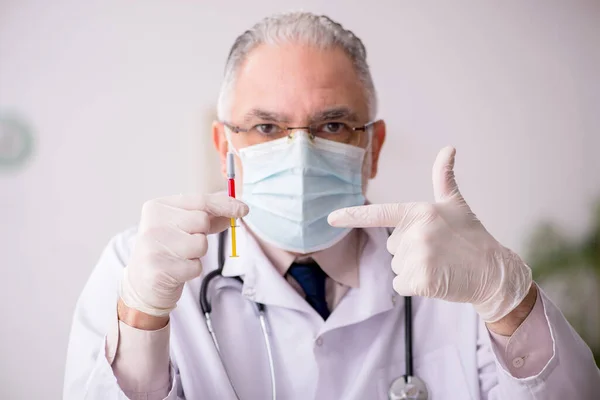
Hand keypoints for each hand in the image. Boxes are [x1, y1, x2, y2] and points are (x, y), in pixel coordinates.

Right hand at [120, 193, 248, 317]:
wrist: (143, 285)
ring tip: (179, 257)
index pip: (199, 200)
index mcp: (157, 207)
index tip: (243, 209)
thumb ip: (207, 214)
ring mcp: (154, 246)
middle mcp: (152, 224)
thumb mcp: (182, 226)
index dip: (225, 204)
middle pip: (201, 221)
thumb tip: (236, 205)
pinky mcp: (159, 269)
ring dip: (197, 254)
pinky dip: (191, 270)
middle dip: (202, 233)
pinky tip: (176, 271)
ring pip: (200, 244)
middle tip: (185, 243)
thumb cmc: (168, 250)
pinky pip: (196, 266)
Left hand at [328, 146, 531, 322]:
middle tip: (438, 251)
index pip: (379, 213)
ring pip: (396, 268)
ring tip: (440, 264)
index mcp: (419, 211)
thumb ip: (444, 178)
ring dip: (413, 270)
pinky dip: (415, 287)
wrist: (493, 272)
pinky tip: (436, 280)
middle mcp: (416, 232)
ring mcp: (418, 257)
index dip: (352, 215)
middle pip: (391, 247)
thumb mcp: (456, 204)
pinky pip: (400, 286)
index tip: (330, 218)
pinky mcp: (421, 280)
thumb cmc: (471, 236)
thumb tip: (448, 147)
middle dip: (409, 252)